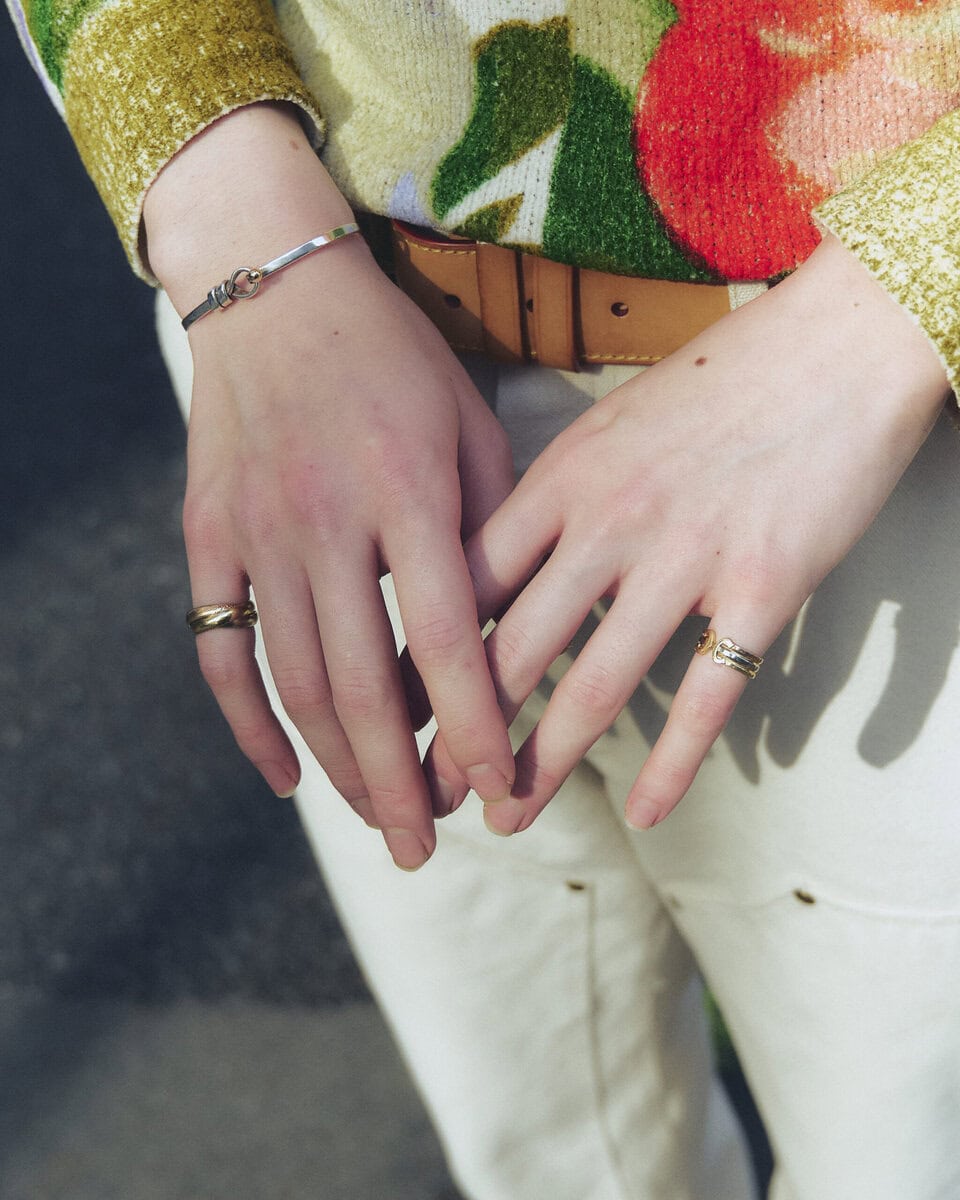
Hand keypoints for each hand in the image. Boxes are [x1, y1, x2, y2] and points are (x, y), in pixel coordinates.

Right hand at [145, 106, 515, 868]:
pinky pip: (220, 651)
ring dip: (337, 767)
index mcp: (406, 492)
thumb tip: (505, 636)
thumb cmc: (394, 358)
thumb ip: (489, 529)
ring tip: (377, 819)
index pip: (448, 641)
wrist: (277, 293)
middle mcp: (326, 523)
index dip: (476, 726)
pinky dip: (248, 725)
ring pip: (293, 684)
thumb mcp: (469, 424)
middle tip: (427, 846)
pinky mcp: (208, 538)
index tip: (503, 788)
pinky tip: (284, 777)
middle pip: (361, 688)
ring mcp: (256, 534)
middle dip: (398, 782)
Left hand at [426, 235, 949, 832]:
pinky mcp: (764, 586)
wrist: (841, 341)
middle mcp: (610, 522)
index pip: (467, 587)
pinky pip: (707, 695)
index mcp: (563, 478)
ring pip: (594, 686)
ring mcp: (687, 557)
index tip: (389, 711)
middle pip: (512, 649)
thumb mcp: (612, 425)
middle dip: (461, 735)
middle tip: (427, 793)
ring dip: (543, 765)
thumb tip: (500, 566)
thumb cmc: (720, 382)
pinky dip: (672, 764)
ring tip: (509, 819)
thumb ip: (555, 498)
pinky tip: (641, 813)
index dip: (421, 659)